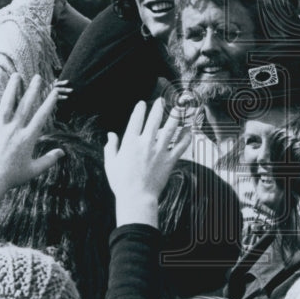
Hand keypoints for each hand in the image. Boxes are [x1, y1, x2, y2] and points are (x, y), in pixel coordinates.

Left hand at [0, 73, 62, 209]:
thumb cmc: (12, 177)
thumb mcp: (34, 170)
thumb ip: (49, 160)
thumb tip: (62, 152)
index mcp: (28, 138)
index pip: (41, 116)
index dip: (49, 102)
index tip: (54, 91)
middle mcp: (15, 129)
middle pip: (26, 105)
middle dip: (33, 89)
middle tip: (38, 77)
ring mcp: (0, 128)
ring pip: (7, 104)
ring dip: (12, 88)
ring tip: (16, 76)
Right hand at [104, 99, 190, 227]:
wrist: (137, 198)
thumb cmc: (121, 182)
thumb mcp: (111, 164)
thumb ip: (111, 147)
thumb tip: (110, 135)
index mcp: (130, 143)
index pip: (136, 120)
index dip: (140, 109)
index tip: (142, 103)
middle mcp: (146, 143)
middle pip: (155, 120)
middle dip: (159, 107)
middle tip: (162, 100)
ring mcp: (160, 151)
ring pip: (170, 129)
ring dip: (175, 117)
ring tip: (178, 108)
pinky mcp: (170, 160)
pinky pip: (181, 146)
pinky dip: (186, 137)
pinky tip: (189, 130)